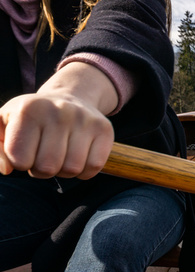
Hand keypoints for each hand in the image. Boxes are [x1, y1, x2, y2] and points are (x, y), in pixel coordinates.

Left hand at [0, 62, 117, 179]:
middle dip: (43, 169)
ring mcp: (84, 120)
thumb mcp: (5, 126)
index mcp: (28, 110)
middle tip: (44, 155)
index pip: (19, 160)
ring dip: (64, 171)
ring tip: (61, 156)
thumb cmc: (32, 118)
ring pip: (72, 170)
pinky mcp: (104, 129)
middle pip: (47, 168)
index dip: (21, 162)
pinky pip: (93, 167)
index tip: (26, 150)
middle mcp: (58, 111)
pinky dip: (85, 171)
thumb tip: (6, 170)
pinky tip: (79, 157)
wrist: (71, 97)